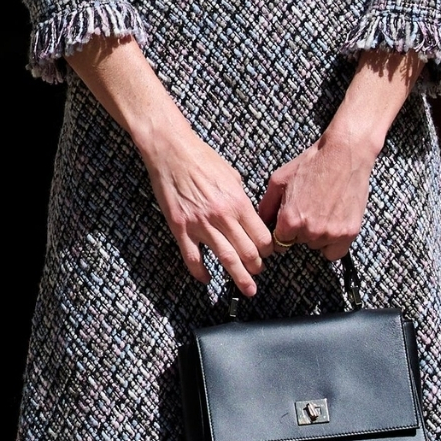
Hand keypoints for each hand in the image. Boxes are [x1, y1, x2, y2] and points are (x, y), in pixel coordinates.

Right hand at [141, 115, 273, 296]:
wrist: (171, 151)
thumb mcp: (232, 176)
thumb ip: (242, 200)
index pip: (262, 236)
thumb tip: (250, 218)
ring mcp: (200, 224)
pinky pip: (192, 258)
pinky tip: (207, 278)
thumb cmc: (202, 159)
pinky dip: (201, 273)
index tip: (269, 254)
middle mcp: (222, 216)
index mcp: (238, 202)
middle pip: (248, 251)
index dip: (269, 249)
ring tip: (247, 288)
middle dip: (257, 267)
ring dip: (239, 277)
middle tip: (259, 275)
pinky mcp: (180, 228)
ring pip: (226, 259)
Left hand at [258, 122, 377, 259]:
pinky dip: (333, 243)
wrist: (345, 153)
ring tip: (323, 210)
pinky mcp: (349, 233)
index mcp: (290, 220)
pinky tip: (332, 224)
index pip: (279, 242)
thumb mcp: (279, 180)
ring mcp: (331, 233)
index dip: (283, 231)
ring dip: (317, 235)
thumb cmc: (312, 163)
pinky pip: (335, 252)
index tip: (288, 222)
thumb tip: (261, 224)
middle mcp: (310, 230)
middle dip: (300, 230)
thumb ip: (267, 206)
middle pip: (299, 242)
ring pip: (317, 246)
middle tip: (309, 208)